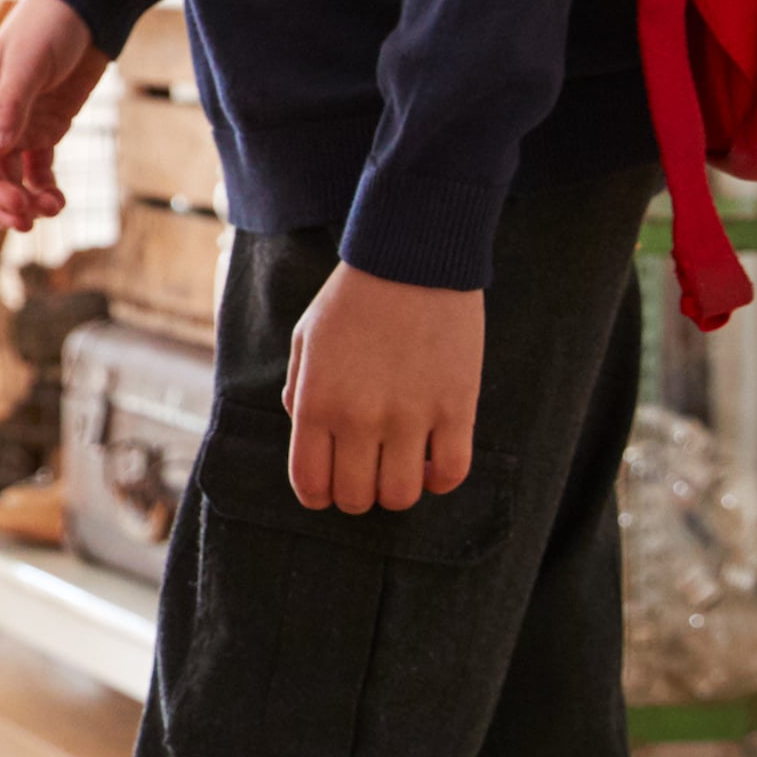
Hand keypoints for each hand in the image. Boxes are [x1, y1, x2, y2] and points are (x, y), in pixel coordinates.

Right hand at [0, 0, 104, 232]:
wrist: (85, 8)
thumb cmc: (48, 27)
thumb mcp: (28, 65)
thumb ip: (8, 108)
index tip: (18, 209)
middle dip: (3, 202)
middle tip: (28, 225)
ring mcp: (18, 124)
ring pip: (11, 176)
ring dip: (25, 198)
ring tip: (52, 211)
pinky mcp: (45, 127)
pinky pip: (37, 167)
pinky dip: (44, 187)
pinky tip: (57, 200)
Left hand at [282, 263, 483, 511]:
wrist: (412, 258)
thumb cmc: (353, 298)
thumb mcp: (306, 339)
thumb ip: (299, 392)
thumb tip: (305, 434)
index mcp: (317, 402)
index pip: (311, 484)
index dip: (319, 496)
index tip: (329, 487)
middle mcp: (360, 417)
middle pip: (357, 498)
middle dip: (358, 495)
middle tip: (367, 472)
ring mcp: (411, 416)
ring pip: (403, 495)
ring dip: (398, 489)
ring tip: (400, 465)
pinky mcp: (457, 408)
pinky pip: (451, 473)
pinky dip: (441, 479)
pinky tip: (434, 459)